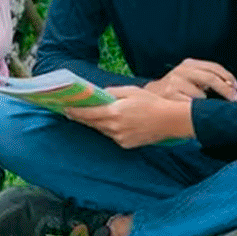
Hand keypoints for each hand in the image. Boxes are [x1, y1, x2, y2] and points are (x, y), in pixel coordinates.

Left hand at [66, 86, 193, 147]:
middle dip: (80, 117)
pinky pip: (112, 135)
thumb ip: (111, 92)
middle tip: (69, 111)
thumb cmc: (151, 102)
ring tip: (86, 115)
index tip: (64, 108)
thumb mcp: (130, 91)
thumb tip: (98, 94)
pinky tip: (109, 123)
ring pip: (101, 130)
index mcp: (114, 113)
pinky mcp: (126, 144)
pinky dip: (108, 129)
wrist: (171, 121)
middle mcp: (114, 128)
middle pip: (91, 123)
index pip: (87, 114)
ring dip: (94, 123)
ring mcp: (120, 138)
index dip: (74, 111)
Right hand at [144, 58, 236, 100]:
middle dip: (226, 90)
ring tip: (206, 107)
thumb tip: (233, 87)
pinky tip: (194, 110)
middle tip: (236, 100)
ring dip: (207, 103)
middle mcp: (181, 70)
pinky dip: (196, 109)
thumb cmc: (178, 87)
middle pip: (210, 78)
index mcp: (189, 63)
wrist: (153, 94)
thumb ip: (208, 78)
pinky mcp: (170, 94)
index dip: (228, 77)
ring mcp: (174, 82)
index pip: (214, 68)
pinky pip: (191, 104)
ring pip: (201, 95)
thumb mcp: (191, 77)